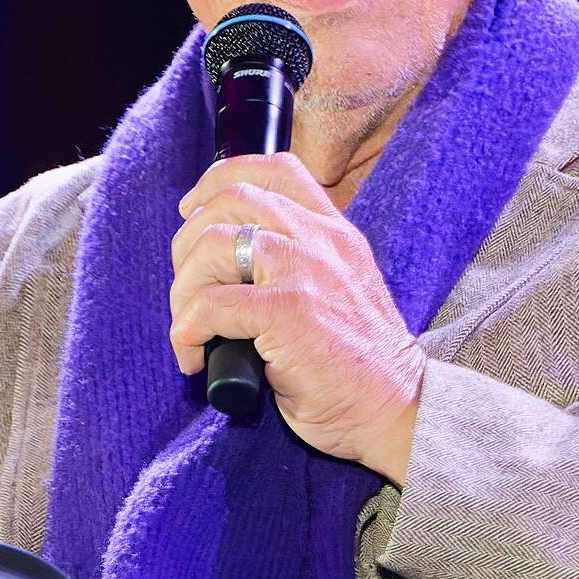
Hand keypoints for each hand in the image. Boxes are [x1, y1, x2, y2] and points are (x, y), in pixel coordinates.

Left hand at [171, 153, 424, 478]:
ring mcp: (307, 272)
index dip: (220, 179)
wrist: (394, 409)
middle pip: (229, 199)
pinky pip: (213, 304)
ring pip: (213, 243)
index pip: (275, 168)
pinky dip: (189, 328)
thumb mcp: (337, 292)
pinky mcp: (291, 312)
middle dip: (187, 243)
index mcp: (334, 232)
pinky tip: (194, 354)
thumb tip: (224, 265)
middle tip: (188, 291)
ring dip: (183, 289)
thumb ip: (297, 265)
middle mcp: (321, 240)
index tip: (193, 213)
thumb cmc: (357, 366)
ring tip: (189, 329)